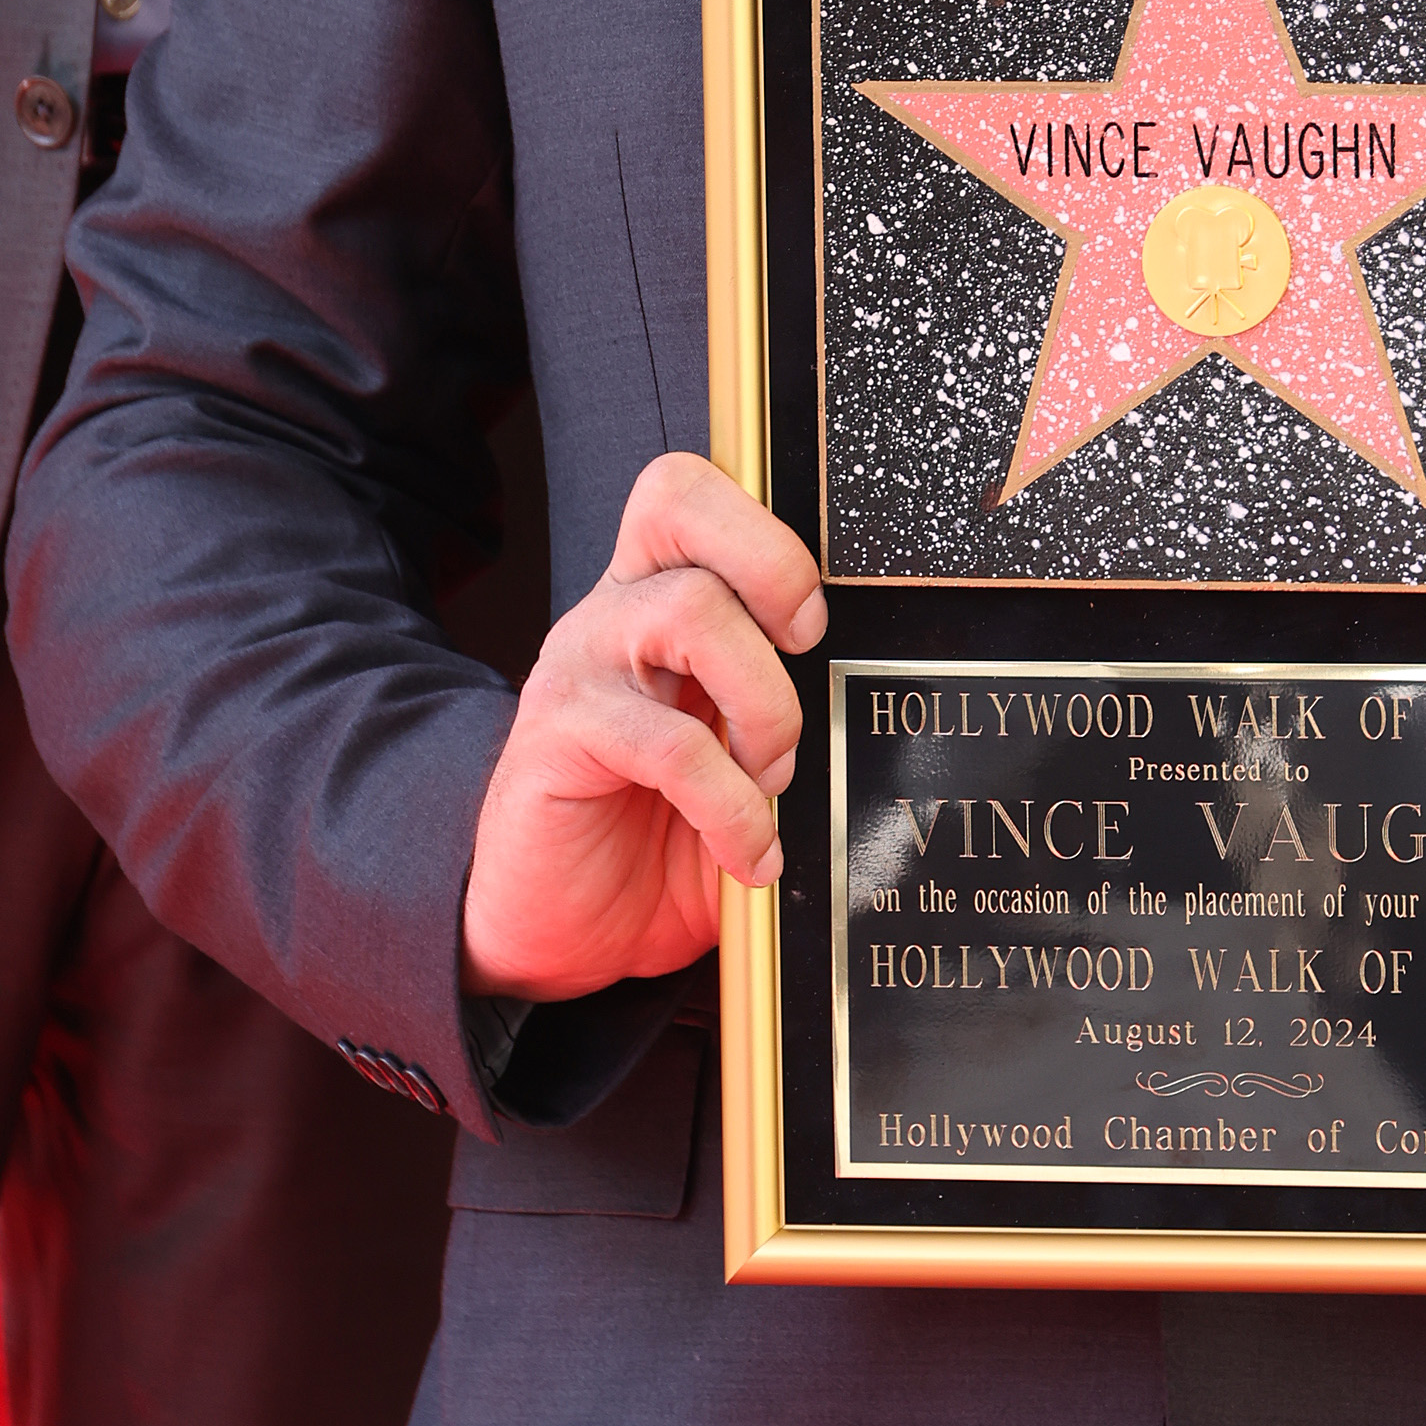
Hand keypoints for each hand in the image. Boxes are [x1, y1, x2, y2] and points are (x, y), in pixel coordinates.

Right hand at [460, 453, 827, 1003]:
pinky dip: (731, 805)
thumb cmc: (654, 842)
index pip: (690, 491)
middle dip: (772, 566)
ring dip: (764, 702)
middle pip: (680, 499)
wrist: (559, 934)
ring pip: (691, 610)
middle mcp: (614, 614)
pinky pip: (667, 744)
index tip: (809, 626)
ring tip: (772, 779)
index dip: (765, 531)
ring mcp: (579, 668)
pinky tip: (746, 853)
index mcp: (655, 599)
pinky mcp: (555, 739)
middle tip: (803, 654)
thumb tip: (870, 713)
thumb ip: (784, 723)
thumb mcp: (737, 770)